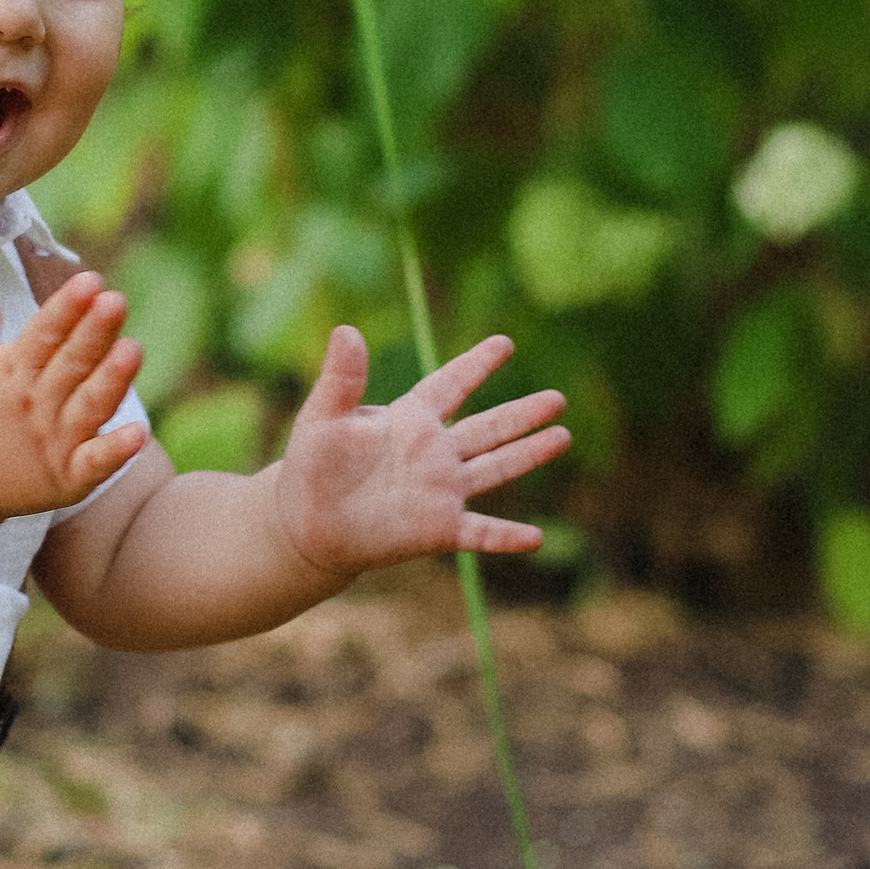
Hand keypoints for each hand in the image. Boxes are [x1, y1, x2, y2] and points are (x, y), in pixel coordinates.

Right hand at [0, 265, 144, 522]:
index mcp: (12, 369)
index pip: (45, 332)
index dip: (68, 307)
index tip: (90, 280)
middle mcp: (35, 403)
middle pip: (71, 362)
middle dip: (94, 332)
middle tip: (116, 301)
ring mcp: (52, 442)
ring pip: (89, 406)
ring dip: (111, 380)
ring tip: (133, 350)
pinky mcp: (65, 478)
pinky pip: (93, 463)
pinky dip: (114, 451)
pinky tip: (139, 433)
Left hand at [272, 328, 568, 580]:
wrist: (307, 524)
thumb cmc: (312, 467)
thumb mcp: (323, 417)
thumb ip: (341, 379)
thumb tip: (346, 331)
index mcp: (410, 419)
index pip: (451, 384)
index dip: (476, 364)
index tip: (504, 343)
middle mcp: (434, 452)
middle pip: (488, 427)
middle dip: (523, 413)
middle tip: (558, 398)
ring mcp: (441, 490)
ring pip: (495, 468)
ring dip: (528, 454)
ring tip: (562, 436)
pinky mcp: (438, 528)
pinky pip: (480, 531)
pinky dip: (506, 536)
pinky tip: (536, 537)